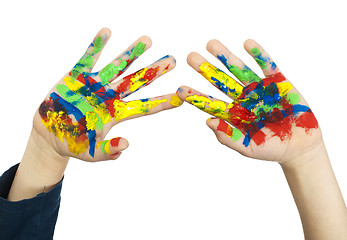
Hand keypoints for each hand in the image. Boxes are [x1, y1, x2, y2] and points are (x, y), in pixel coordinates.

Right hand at [34, 28, 181, 161]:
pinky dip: (97, 46)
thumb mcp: (91, 153)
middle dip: (154, 72)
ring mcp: (95, 84)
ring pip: (118, 67)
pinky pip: (89, 58)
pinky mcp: (77, 76)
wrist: (50, 133)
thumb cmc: (74, 145)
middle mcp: (111, 96)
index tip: (180, 97)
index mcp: (117, 114)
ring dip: (132, 53)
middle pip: (137, 82)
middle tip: (173, 60)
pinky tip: (107, 32)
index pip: (144, 107)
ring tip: (148, 40)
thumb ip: (108, 152)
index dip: (162, 103)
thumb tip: (125, 146)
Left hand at [177, 39, 321, 163]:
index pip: (211, 103)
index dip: (196, 96)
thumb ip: (228, 137)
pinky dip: (259, 55)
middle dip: (206, 70)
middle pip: (221, 82)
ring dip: (226, 57)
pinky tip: (247, 43)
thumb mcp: (248, 147)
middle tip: (190, 57)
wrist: (299, 147)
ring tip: (211, 44)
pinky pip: (268, 66)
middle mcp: (243, 98)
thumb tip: (208, 121)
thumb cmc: (271, 149)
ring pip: (239, 70)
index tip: (180, 89)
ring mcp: (260, 89)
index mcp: (233, 114)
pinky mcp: (278, 82)